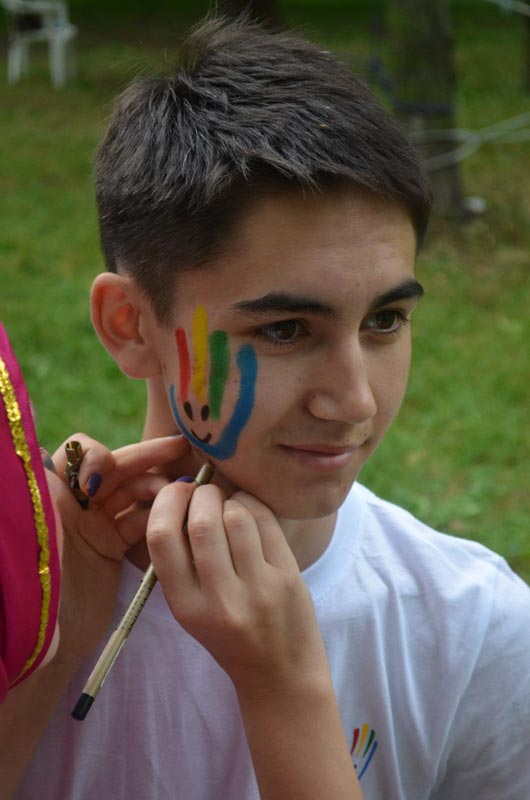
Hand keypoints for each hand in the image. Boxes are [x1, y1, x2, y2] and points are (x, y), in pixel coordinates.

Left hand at [48, 433, 189, 666]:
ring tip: (179, 492)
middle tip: (179, 447)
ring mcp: (93, 525)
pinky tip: (176, 515)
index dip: (99, 456)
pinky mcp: (110, 548)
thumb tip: (46, 434)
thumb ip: (44, 472)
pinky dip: (158, 516)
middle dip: (146, 456)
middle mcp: (73, 501)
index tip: (97, 485)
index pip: (80, 451)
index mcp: (50, 489)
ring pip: (131, 492)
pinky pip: (139, 522)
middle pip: (114, 467)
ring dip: (156, 487)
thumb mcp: (34, 513)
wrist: (46, 635)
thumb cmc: (35, 573)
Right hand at [146, 482, 327, 694]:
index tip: (176, 493)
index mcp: (186, 607)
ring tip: (229, 507)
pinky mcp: (288, 578)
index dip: (167, 504)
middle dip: (201, 495)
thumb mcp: (191, 610)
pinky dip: (253, 504)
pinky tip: (249, 510)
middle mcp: (220, 599)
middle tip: (204, 492)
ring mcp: (258, 589)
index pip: (162, 539)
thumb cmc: (229, 636)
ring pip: (236, 517)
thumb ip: (181, 562)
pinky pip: (266, 522)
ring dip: (229, 500)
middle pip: (201, 522)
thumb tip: (180, 497)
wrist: (280, 674)